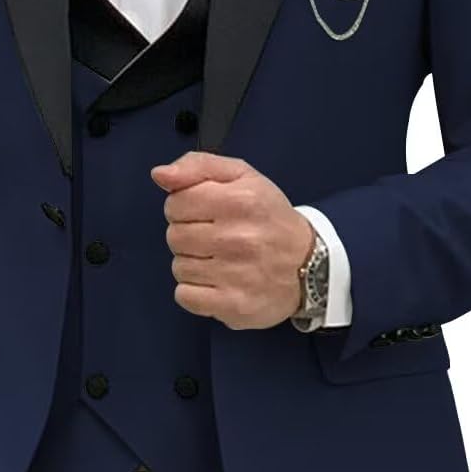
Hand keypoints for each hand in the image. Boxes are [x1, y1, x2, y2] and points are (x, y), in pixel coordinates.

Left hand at [151, 152, 314, 329]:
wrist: (310, 265)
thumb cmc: (269, 218)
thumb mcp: (241, 176)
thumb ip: (197, 166)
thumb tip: (160, 175)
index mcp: (241, 199)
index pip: (175, 202)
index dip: (185, 207)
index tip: (205, 213)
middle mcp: (239, 237)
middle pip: (175, 236)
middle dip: (189, 236)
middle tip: (216, 238)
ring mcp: (237, 275)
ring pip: (179, 267)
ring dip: (194, 264)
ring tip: (221, 260)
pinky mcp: (234, 305)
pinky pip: (185, 296)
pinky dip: (195, 292)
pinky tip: (217, 282)